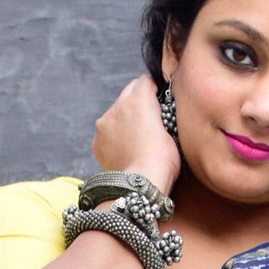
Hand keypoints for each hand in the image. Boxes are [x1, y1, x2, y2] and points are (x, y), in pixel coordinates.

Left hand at [90, 76, 180, 196]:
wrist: (138, 187)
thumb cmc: (161, 162)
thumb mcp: (172, 133)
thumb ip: (162, 116)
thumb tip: (160, 115)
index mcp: (139, 99)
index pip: (145, 81)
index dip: (154, 90)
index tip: (159, 99)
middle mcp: (117, 106)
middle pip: (128, 93)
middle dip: (137, 102)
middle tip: (149, 120)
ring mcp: (104, 124)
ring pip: (115, 113)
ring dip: (124, 121)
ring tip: (136, 141)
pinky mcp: (97, 143)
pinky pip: (106, 133)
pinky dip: (114, 138)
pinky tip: (125, 151)